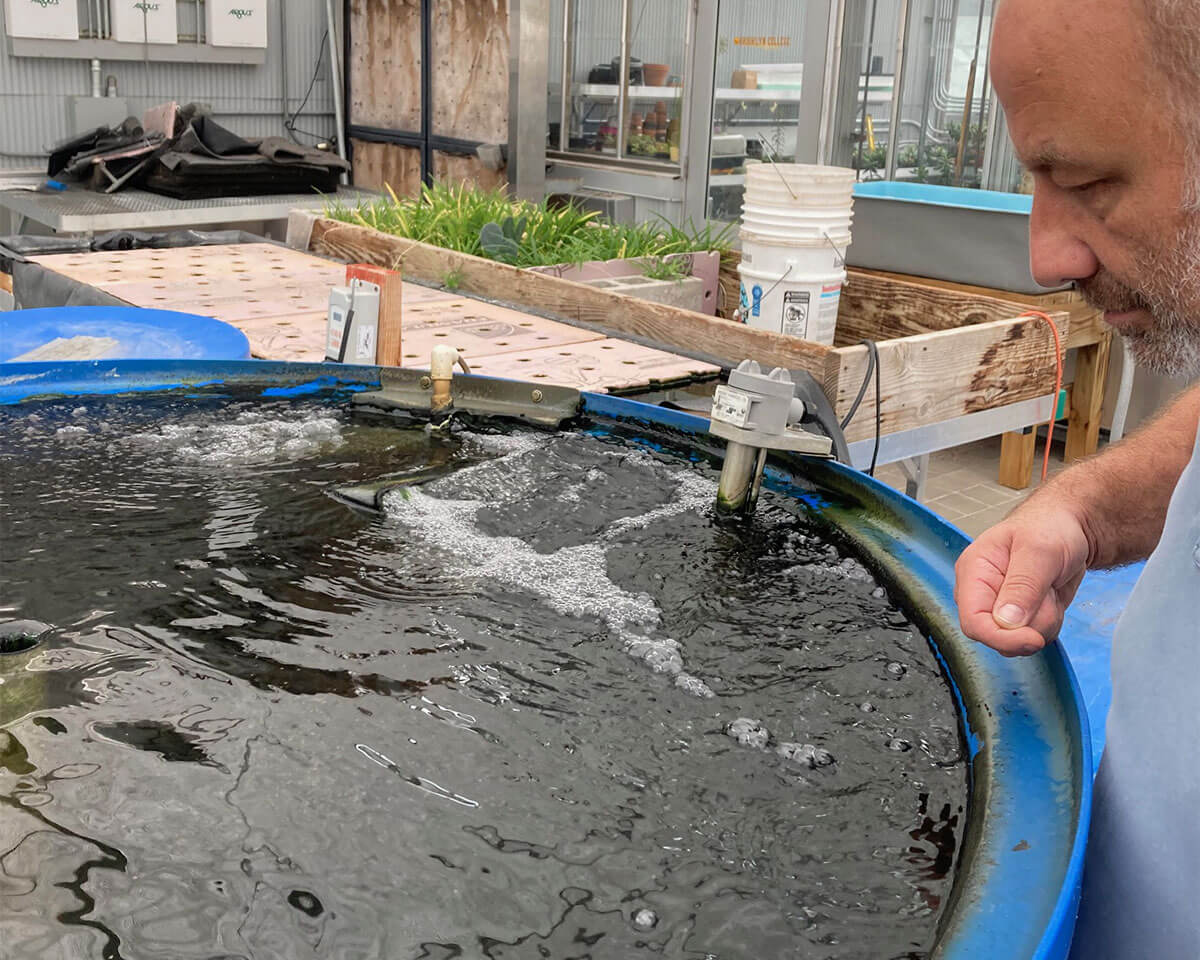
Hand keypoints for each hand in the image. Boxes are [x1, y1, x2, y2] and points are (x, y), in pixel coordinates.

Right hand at [954, 503, 1091, 655]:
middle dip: (1029, 624)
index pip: (973, 620)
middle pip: (995, 635)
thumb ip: (1023, 586)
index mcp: (973, 572)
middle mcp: (981, 593)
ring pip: (1017, 640)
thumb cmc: (1050, 528)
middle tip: (1047, 593)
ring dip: (1044, 621)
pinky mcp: (1018, 616)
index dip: (1000, 637)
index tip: (1033, 638)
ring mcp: (999, 606)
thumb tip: (1004, 622)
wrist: (1070, 528)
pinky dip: (1050, 621)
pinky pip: (1033, 636)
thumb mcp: (1040, 551)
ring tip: (1049, 589)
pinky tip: (1050, 596)